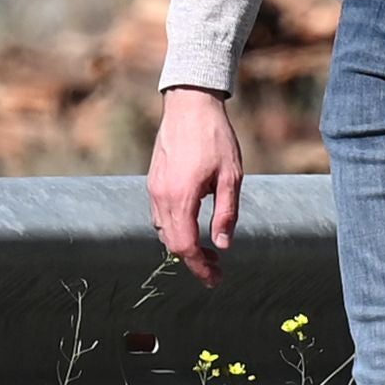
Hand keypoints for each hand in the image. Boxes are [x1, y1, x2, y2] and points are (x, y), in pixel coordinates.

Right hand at [148, 85, 245, 284]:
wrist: (190, 106)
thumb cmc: (215, 139)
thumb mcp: (231, 177)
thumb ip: (226, 213)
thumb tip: (223, 245)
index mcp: (180, 198)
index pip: (184, 246)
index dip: (199, 266)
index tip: (215, 278)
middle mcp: (160, 196)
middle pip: (171, 242)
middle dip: (193, 259)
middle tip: (216, 269)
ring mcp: (153, 188)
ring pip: (163, 230)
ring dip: (183, 244)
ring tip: (208, 250)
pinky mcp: (153, 181)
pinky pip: (159, 215)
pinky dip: (174, 228)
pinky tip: (193, 225)